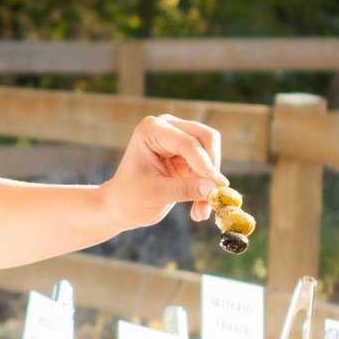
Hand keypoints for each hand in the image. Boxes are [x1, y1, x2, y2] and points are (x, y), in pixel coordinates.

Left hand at [101, 114, 226, 230]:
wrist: (121, 205)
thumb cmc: (130, 196)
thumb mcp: (156, 194)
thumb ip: (185, 189)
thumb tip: (214, 188)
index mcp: (151, 129)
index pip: (187, 143)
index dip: (204, 165)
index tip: (217, 187)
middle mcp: (167, 127)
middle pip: (206, 139)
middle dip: (211, 170)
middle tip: (212, 198)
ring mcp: (179, 138)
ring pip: (211, 153)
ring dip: (211, 182)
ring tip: (200, 211)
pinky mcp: (188, 155)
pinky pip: (209, 168)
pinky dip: (207, 188)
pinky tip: (197, 211)